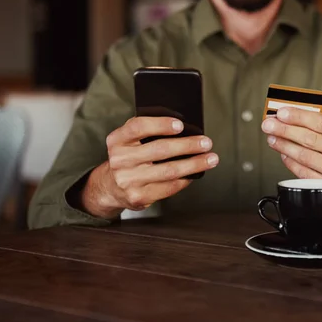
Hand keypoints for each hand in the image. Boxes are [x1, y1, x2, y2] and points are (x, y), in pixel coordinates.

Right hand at [81, 117, 218, 217]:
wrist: (110, 187)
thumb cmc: (129, 159)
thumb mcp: (129, 142)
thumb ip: (148, 133)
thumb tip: (186, 130)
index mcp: (117, 140)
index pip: (138, 127)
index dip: (160, 124)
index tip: (181, 124)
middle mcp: (120, 160)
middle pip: (160, 150)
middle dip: (188, 145)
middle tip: (206, 143)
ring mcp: (128, 180)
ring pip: (169, 170)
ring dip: (195, 164)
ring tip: (211, 159)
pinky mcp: (139, 197)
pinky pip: (169, 187)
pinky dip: (186, 179)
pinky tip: (196, 174)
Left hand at [261, 108, 321, 212]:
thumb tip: (291, 116)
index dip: (299, 116)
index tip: (281, 112)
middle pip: (311, 139)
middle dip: (285, 130)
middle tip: (268, 125)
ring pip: (305, 156)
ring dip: (285, 146)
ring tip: (272, 138)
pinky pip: (304, 172)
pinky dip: (291, 162)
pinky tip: (283, 154)